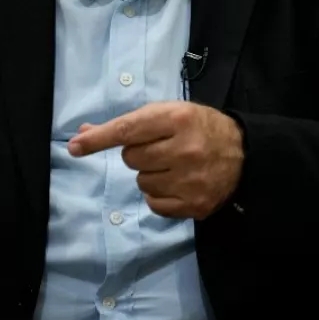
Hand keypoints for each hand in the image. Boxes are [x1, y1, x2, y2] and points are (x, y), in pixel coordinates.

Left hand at [67, 101, 242, 218]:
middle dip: (139, 154)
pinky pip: (153, 204)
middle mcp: (186, 150)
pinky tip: (177, 184)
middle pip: (131, 158)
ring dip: (150, 175)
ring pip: (141, 182)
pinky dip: (159, 195)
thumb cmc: (200, 127)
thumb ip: (129, 123)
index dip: (98, 139)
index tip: (75, 147)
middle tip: (162, 149)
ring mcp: (191, 180)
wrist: (243, 153)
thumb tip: (82, 134)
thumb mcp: (169, 114)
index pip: (128, 130)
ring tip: (173, 167)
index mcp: (179, 119)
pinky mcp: (194, 205)